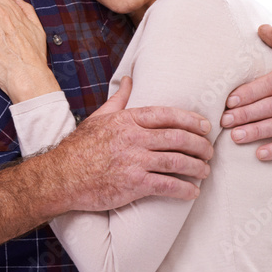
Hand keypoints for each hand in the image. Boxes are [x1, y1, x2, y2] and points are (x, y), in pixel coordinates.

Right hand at [51, 95, 213, 206]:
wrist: (61, 177)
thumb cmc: (79, 148)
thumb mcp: (99, 117)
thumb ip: (119, 99)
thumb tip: (129, 80)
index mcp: (128, 120)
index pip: (168, 115)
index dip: (191, 120)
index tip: (205, 126)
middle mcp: (134, 138)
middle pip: (178, 138)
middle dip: (200, 145)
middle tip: (209, 152)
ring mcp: (135, 161)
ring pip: (178, 162)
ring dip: (197, 167)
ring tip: (205, 171)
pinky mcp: (134, 184)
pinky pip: (167, 185)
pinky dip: (184, 189)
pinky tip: (193, 192)